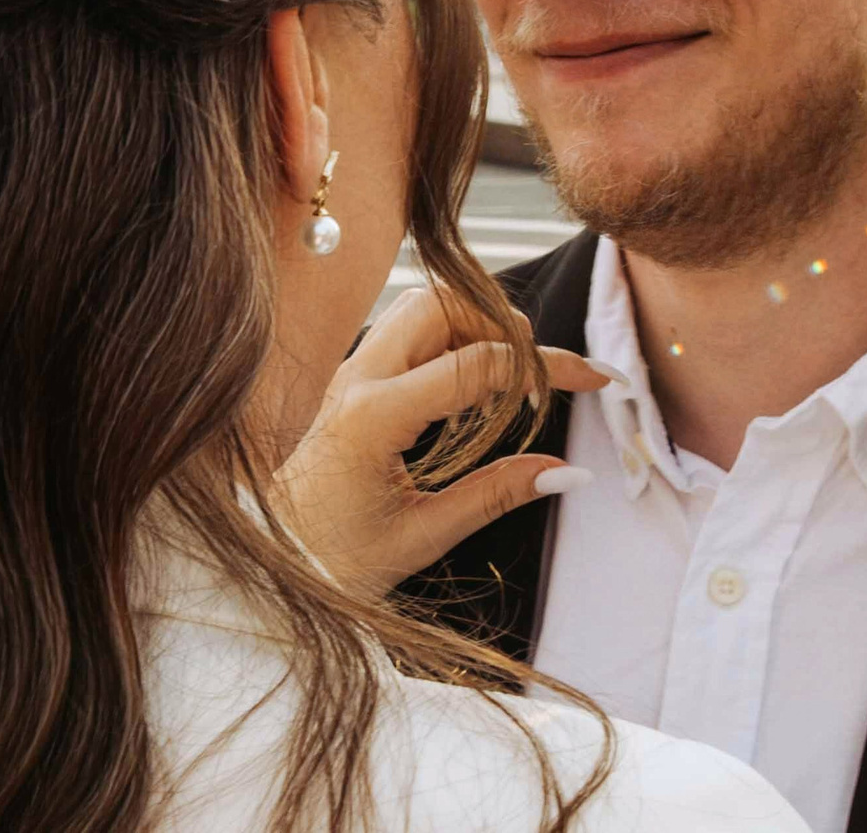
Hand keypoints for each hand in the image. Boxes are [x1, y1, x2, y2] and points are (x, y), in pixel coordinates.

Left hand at [275, 287, 610, 596]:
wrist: (271, 563)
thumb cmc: (336, 560)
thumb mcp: (424, 535)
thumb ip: (495, 495)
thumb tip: (569, 472)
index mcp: (376, 416)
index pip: (480, 363)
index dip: (547, 366)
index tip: (595, 378)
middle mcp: (358, 379)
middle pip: (442, 303)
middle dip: (501, 323)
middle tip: (539, 373)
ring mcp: (348, 374)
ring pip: (419, 307)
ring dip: (472, 324)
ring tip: (506, 380)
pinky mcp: (349, 382)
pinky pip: (403, 333)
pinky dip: (447, 340)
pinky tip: (469, 391)